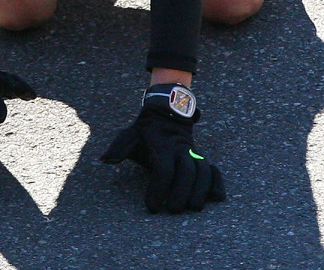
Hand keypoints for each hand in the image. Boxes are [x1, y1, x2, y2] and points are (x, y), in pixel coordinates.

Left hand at [101, 83, 225, 212]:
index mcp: (163, 146)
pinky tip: (217, 197)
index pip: (163, 169)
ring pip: (204, 171)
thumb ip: (119, 147)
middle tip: (174, 210)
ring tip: (195, 208)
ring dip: (201, 190)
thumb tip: (105, 160)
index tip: (152, 207)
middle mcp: (181, 149)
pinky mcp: (202, 158)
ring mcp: (194, 153)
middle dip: (182, 192)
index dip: (158, 189)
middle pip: (187, 171)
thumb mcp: (130, 134)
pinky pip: (214, 169)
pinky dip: (218, 182)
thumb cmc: (145, 131)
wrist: (167, 113)